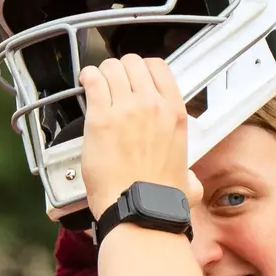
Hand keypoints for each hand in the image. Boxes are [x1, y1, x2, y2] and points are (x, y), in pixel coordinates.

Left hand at [78, 54, 187, 220]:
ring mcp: (126, 109)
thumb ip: (190, 176)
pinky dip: (87, 78)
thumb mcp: (188, 182)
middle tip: (112, 84)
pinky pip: (92, 81)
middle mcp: (152, 106)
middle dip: (120, 70)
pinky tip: (85, 84)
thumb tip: (191, 182)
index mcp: (174, 114)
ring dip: (102, 74)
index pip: (158, 67)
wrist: (139, 211)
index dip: (142, 69)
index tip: (134, 78)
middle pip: (132, 63)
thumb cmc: (158, 201)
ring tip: (96, 84)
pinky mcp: (101, 118)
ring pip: (111, 67)